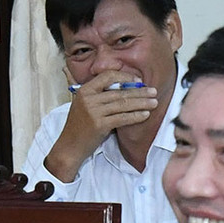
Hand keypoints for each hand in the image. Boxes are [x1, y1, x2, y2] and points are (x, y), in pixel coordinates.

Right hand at [43, 72, 159, 180]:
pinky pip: (122, 118)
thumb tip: (118, 82)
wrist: (69, 146)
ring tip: (154, 102)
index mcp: (84, 90)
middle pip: (119, 91)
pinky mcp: (99, 125)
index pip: (108, 76)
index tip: (139, 81)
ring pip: (123, 104)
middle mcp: (88, 98)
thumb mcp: (83, 104)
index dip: (125, 77)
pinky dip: (135, 116)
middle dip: (139, 91)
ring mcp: (93, 112)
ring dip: (141, 103)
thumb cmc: (79, 126)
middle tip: (154, 91)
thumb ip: (97, 93)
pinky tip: (145, 115)